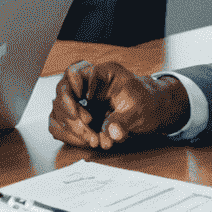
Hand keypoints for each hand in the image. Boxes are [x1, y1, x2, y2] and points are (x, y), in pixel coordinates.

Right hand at [48, 60, 190, 148]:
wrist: (151, 111)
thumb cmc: (146, 102)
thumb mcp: (140, 110)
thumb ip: (124, 121)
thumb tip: (112, 132)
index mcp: (102, 73)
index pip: (75, 71)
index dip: (73, 87)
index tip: (82, 104)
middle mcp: (87, 84)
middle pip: (64, 92)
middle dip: (73, 113)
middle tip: (88, 128)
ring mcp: (80, 100)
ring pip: (59, 109)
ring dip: (72, 127)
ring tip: (92, 140)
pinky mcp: (78, 115)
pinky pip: (60, 123)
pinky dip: (69, 134)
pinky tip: (85, 141)